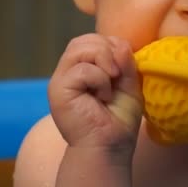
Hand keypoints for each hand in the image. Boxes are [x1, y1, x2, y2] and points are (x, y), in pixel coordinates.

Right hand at [48, 34, 142, 153]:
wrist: (110, 147)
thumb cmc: (119, 120)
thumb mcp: (129, 85)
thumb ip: (125, 62)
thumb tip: (119, 44)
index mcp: (82, 69)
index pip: (92, 40)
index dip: (112, 46)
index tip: (124, 69)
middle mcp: (68, 72)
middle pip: (83, 40)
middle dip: (107, 50)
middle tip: (118, 74)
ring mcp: (60, 80)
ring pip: (80, 48)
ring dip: (104, 62)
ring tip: (110, 85)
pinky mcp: (58, 90)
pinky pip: (82, 69)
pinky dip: (100, 80)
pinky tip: (102, 97)